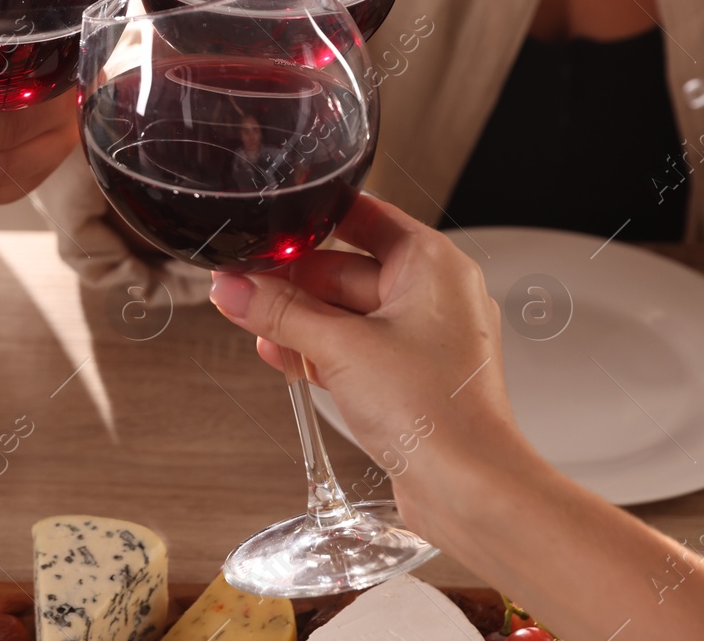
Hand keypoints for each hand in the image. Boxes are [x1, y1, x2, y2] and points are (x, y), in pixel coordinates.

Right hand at [205, 195, 522, 526]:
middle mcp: (434, 295)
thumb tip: (233, 288)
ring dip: (300, 322)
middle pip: (346, 269)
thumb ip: (279, 312)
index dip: (311, 219)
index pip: (363, 215)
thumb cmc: (434, 412)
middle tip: (243, 290)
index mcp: (432, 265)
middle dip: (293, 284)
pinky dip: (321, 352)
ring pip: (347, 313)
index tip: (268, 231)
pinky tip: (284, 360)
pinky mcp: (412, 377)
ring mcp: (424, 338)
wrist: (470, 489)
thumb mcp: (338, 348)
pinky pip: (357, 348)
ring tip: (254, 327)